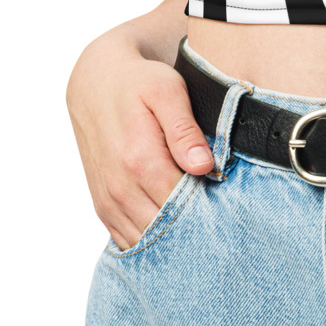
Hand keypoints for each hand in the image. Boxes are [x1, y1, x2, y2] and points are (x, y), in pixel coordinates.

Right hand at [67, 27, 214, 249]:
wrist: (95, 83)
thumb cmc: (138, 82)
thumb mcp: (166, 91)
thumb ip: (184, 130)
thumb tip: (204, 166)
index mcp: (140, 160)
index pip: (185, 204)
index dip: (211, 208)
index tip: (230, 203)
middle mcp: (120, 187)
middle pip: (168, 228)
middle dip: (196, 227)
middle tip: (222, 218)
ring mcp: (109, 201)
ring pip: (148, 240)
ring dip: (174, 238)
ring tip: (201, 224)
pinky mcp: (103, 208)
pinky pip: (128, 240)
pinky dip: (152, 242)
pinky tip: (174, 231)